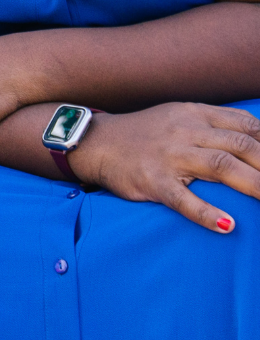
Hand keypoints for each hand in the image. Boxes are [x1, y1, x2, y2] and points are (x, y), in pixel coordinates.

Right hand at [70, 102, 259, 232]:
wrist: (96, 142)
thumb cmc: (143, 133)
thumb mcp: (177, 117)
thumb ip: (212, 124)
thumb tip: (254, 139)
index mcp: (194, 114)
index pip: (245, 125)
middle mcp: (185, 131)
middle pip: (241, 145)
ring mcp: (169, 155)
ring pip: (221, 167)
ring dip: (254, 185)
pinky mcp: (153, 180)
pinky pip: (182, 198)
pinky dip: (206, 213)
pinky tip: (226, 225)